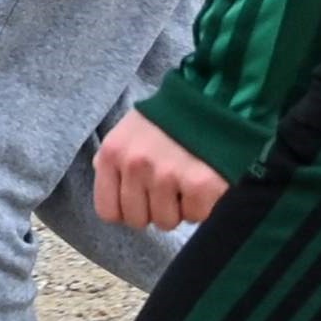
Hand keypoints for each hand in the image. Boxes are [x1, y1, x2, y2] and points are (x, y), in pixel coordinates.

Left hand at [93, 109, 227, 231]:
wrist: (214, 98)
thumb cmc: (168, 119)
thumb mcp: (127, 131)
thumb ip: (114, 160)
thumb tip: (106, 183)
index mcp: (112, 153)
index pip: (108, 211)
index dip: (127, 211)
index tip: (141, 202)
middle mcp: (135, 166)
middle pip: (138, 220)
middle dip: (154, 209)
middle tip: (169, 188)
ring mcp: (167, 176)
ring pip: (167, 222)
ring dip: (179, 208)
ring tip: (186, 180)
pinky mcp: (200, 185)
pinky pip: (195, 216)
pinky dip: (202, 205)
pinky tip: (203, 181)